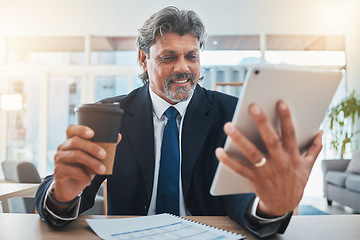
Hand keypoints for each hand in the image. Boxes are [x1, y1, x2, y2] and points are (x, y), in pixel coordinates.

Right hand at [52, 125, 121, 202]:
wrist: (70, 188)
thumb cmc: (83, 169)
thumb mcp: (94, 158)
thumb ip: (104, 147)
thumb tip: (118, 136)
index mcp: (70, 141)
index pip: (71, 129)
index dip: (80, 129)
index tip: (92, 133)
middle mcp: (62, 148)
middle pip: (75, 141)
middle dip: (92, 148)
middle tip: (104, 155)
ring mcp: (59, 159)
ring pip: (75, 155)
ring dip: (91, 162)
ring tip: (102, 170)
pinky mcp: (58, 171)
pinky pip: (72, 171)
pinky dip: (83, 176)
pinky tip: (89, 180)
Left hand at [215, 101, 322, 216]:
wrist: (285, 205)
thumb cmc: (295, 181)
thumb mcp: (308, 166)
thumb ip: (314, 148)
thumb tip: (321, 132)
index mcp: (292, 156)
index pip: (290, 134)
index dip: (286, 118)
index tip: (280, 103)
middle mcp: (280, 162)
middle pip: (271, 140)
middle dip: (262, 123)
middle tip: (253, 107)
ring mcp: (267, 171)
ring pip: (252, 153)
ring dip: (240, 139)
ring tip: (229, 126)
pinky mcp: (255, 179)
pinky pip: (240, 169)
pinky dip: (229, 161)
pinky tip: (219, 151)